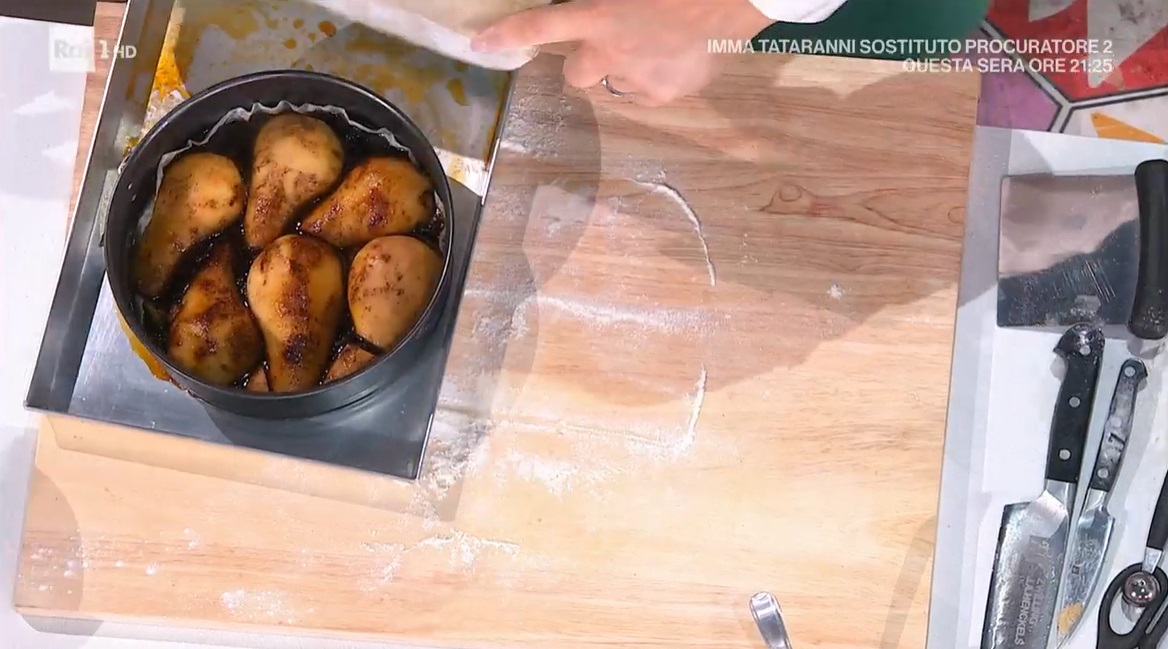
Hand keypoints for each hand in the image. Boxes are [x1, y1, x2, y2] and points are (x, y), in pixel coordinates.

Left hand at [471, 0, 773, 105]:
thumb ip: (601, 4)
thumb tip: (590, 13)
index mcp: (597, 17)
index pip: (537, 27)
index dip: (505, 35)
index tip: (479, 45)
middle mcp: (609, 54)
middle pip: (575, 75)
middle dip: (586, 61)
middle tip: (611, 42)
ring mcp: (638, 79)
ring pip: (616, 84)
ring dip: (625, 68)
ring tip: (655, 45)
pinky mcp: (666, 95)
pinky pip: (649, 93)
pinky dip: (657, 79)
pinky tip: (678, 56)